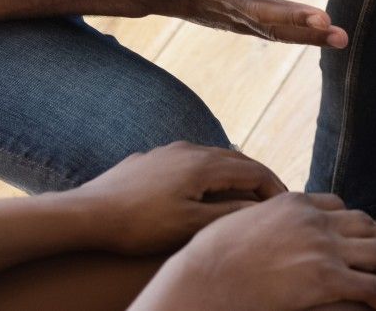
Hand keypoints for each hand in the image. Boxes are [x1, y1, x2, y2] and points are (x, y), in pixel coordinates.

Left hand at [62, 142, 286, 255]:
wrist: (88, 213)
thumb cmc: (139, 224)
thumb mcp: (189, 226)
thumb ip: (228, 215)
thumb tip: (259, 208)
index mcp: (203, 165)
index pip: (254, 171)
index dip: (275, 187)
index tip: (287, 203)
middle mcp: (189, 150)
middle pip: (237, 159)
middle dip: (258, 178)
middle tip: (273, 198)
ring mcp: (168, 151)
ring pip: (213, 158)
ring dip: (233, 174)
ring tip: (244, 194)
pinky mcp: (151, 159)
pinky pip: (191, 161)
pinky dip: (209, 174)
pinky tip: (202, 189)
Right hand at [139, 0, 348, 47]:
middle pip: (265, 14)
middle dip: (296, 19)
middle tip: (325, 21)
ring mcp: (233, 16)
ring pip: (272, 30)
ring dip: (306, 36)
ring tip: (339, 38)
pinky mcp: (237, 24)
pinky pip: (270, 34)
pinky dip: (297, 38)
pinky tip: (325, 39)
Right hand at [175, 193, 375, 310]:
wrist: (204, 279)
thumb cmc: (210, 257)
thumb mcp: (240, 222)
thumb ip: (263, 218)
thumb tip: (263, 227)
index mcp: (294, 203)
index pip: (338, 206)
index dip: (354, 224)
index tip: (362, 237)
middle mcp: (315, 220)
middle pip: (366, 226)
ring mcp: (323, 248)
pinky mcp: (327, 279)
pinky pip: (371, 287)